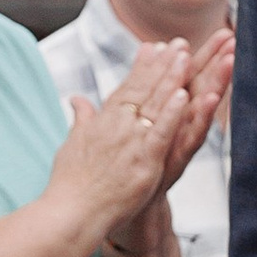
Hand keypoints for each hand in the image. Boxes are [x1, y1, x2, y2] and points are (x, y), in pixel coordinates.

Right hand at [50, 41, 192, 244]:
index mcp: (103, 122)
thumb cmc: (70, 183)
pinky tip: (184, 95)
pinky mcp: (143, 162)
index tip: (156, 46)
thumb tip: (76, 99)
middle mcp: (117, 126)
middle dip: (163, 64)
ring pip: (155, 104)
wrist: (70, 213)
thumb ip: (81, 119)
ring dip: (171, 78)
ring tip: (186, 56)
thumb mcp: (73, 144)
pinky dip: (172, 114)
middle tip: (181, 42)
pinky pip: (161, 133)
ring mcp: (131, 142)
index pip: (126, 88)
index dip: (143, 67)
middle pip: (144, 89)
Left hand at [155, 29, 233, 198]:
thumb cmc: (139, 161)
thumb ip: (144, 84)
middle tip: (234, 38)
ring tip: (230, 61)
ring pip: (203, 106)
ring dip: (217, 83)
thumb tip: (147, 51)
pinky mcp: (180, 157)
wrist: (135, 201)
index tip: (224, 31)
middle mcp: (182, 122)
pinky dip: (203, 117)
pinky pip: (194, 134)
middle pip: (202, 85)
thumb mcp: (139, 117)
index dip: (206, 54)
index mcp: (173, 109)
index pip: (190, 75)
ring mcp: (183, 139)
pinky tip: (213, 99)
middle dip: (218, 61)